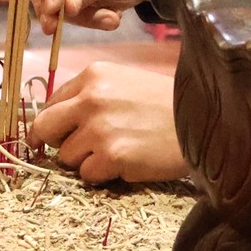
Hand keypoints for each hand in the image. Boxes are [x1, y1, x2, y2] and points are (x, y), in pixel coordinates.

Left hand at [29, 62, 188, 183]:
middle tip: (79, 150)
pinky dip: (104, 175)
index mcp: (94, 74)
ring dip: (86, 161)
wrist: (206, 121)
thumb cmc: (167, 103)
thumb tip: (57, 122)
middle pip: (45, 129)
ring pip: (67, 157)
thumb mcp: (126, 83)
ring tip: (118, 152)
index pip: (51, 103)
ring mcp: (100, 128)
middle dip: (58, 142)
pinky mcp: (113, 156)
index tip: (63, 134)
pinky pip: (88, 175)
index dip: (57, 123)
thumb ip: (92, 96)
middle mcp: (91, 98)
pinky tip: (128, 162)